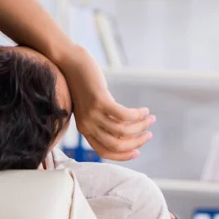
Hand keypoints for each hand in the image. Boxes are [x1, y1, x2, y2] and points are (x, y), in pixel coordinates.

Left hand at [59, 46, 154, 160]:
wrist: (69, 62)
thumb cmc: (84, 84)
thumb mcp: (92, 108)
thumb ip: (104, 121)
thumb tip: (126, 132)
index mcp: (85, 130)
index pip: (105, 152)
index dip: (123, 155)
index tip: (138, 152)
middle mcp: (87, 125)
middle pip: (116, 144)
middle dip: (136, 142)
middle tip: (149, 135)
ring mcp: (93, 113)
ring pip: (123, 130)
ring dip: (141, 126)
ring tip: (150, 119)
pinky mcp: (100, 100)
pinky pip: (124, 115)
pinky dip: (138, 114)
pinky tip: (144, 110)